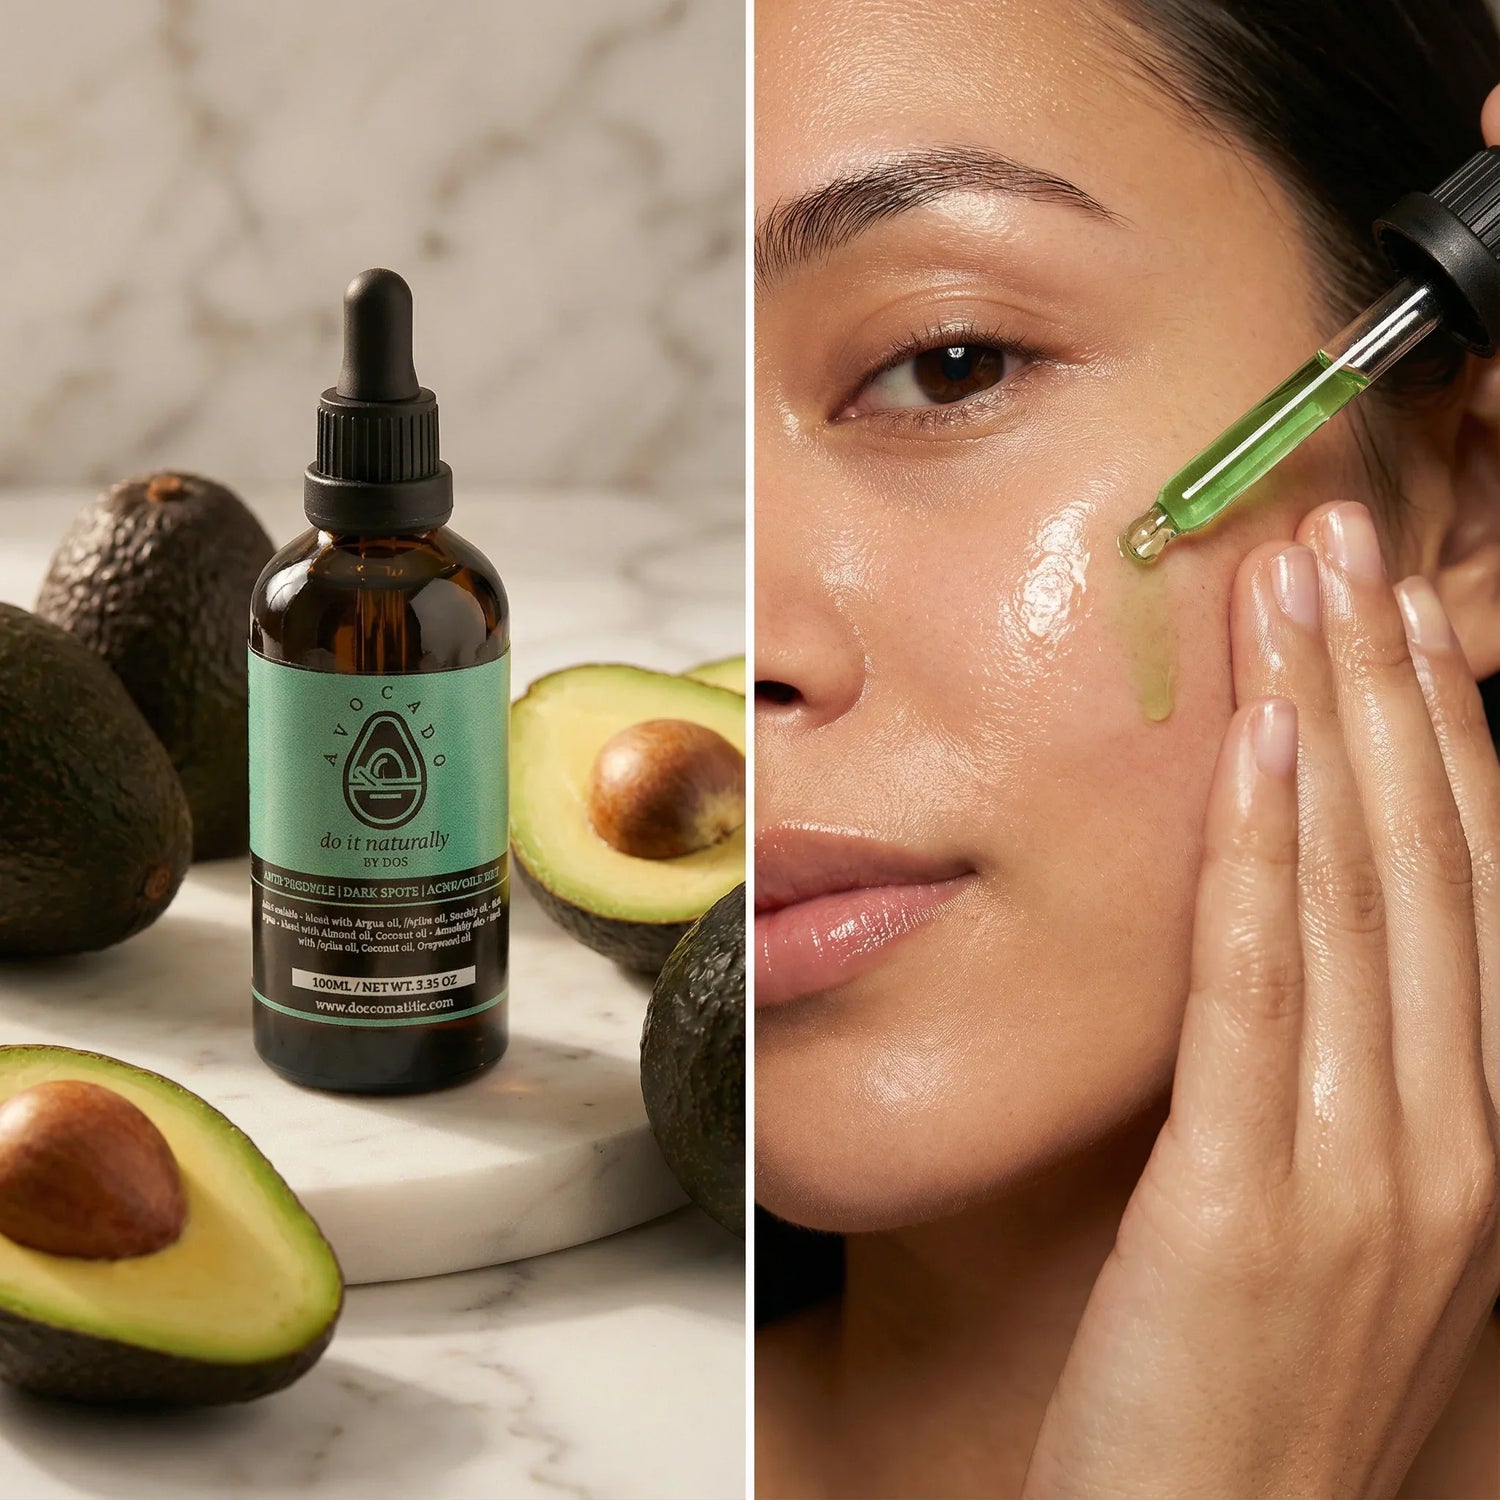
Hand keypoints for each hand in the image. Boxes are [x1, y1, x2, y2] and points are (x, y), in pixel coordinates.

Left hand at [1019, 503, 1499, 1499]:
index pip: (1475, 892)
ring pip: (1363, 898)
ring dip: (1336, 726)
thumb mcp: (1358, 1230)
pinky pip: (1264, 992)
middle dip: (1396, 689)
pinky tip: (1259, 749)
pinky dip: (1265, 858)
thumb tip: (1337, 948)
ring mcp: (1367, 1171)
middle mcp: (1456, 1140)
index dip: (1447, 739)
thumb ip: (1364, 1092)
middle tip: (1351, 549)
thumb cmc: (1274, 1393)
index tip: (1407, 617)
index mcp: (1483, 1142)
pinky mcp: (1248, 1200)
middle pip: (1434, 863)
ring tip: (1304, 593)